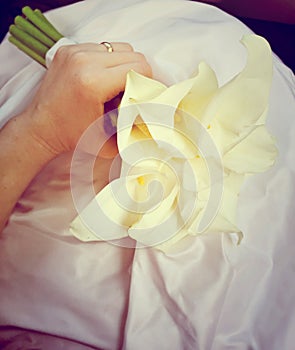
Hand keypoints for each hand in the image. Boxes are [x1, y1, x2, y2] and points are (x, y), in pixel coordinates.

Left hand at [23, 42, 151, 154]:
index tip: (144, 96)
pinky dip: (107, 61)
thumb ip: (135, 124)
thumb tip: (154, 111)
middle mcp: (84, 60)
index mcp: (95, 82)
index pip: (140, 67)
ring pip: (118, 48)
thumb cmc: (73, 136)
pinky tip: (101, 78)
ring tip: (114, 85)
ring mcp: (74, 51)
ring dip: (123, 65)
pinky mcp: (68, 49)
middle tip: (131, 92)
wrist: (41, 129)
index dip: (148, 82)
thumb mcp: (109, 139)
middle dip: (137, 74)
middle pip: (132, 54)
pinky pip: (101, 47)